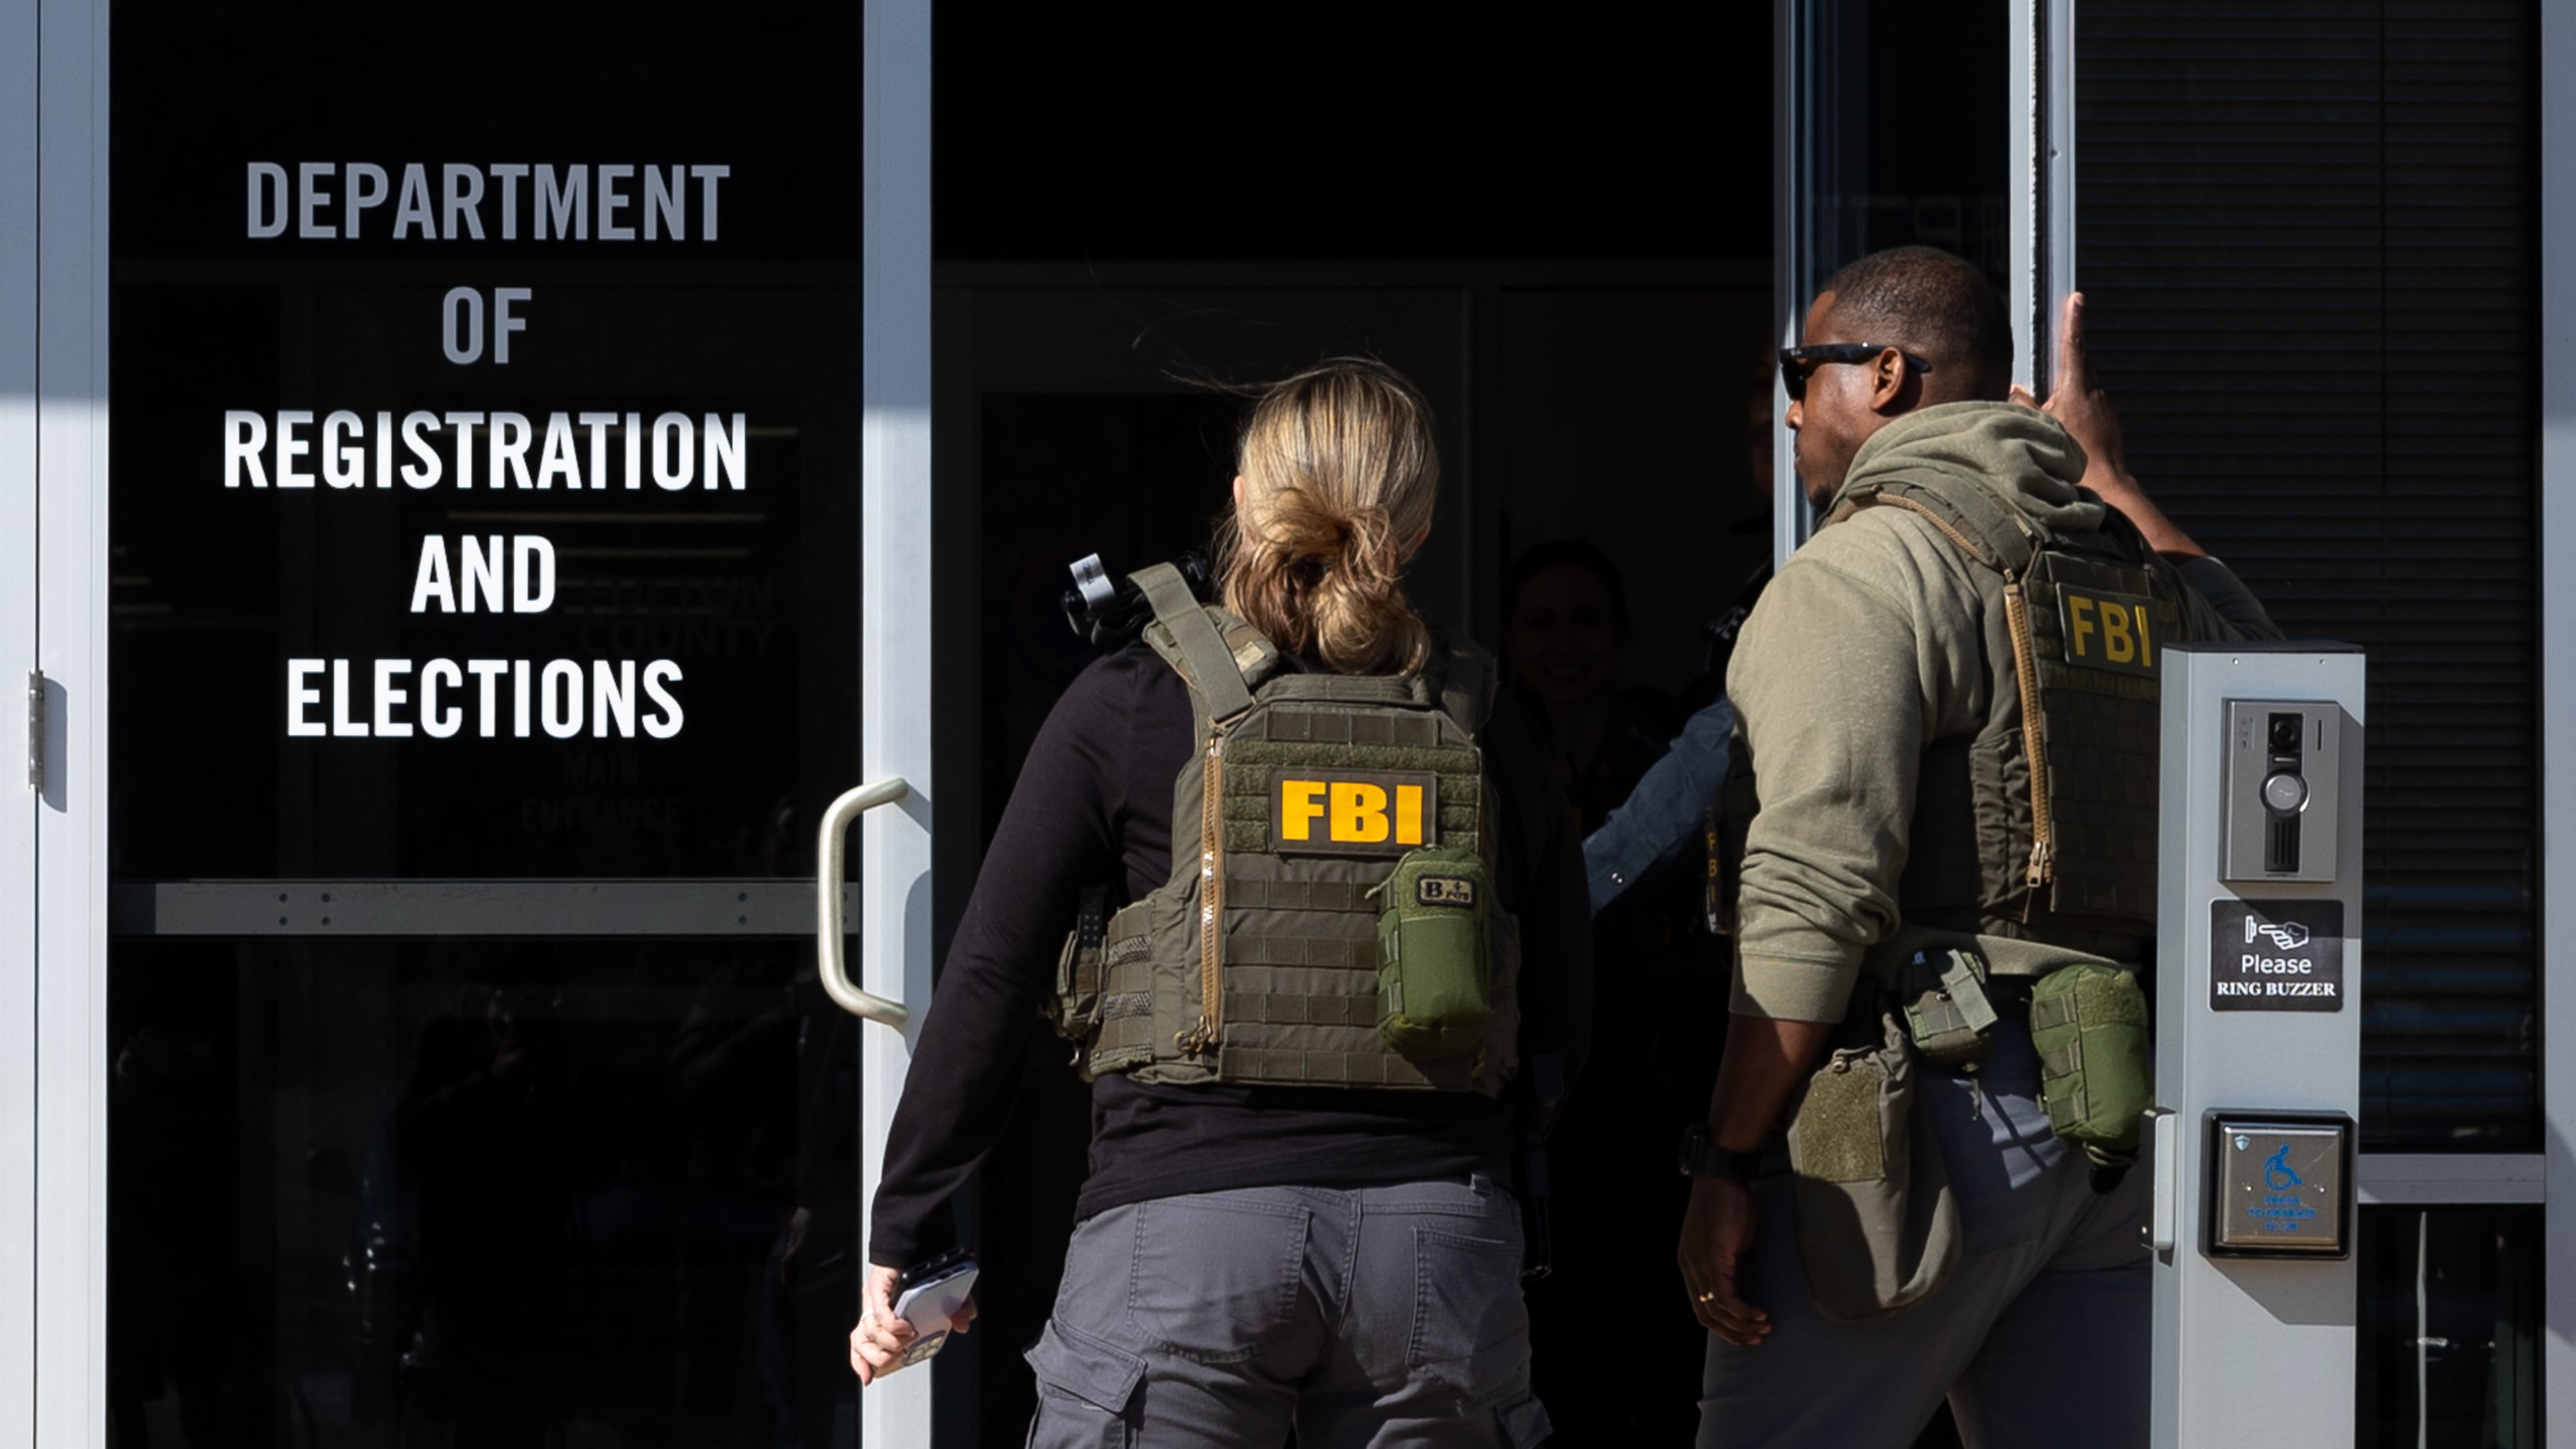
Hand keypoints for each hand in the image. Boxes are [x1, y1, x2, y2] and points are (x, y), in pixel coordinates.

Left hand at [850, 1263, 976, 1384]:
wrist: (919, 1240)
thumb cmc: (927, 1267)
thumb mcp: (946, 1296)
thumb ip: (955, 1311)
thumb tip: (963, 1325)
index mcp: (884, 1317)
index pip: (861, 1344)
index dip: (862, 1363)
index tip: (869, 1377)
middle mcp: (875, 1311)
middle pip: (862, 1345)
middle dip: (882, 1357)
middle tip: (901, 1355)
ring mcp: (875, 1301)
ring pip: (869, 1334)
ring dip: (890, 1343)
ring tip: (908, 1339)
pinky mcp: (878, 1289)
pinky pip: (881, 1316)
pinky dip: (893, 1327)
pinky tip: (906, 1328)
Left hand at [1677, 1176, 1770, 1345]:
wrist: (1722, 1177)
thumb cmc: (1729, 1205)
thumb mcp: (1727, 1243)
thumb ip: (1730, 1266)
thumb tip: (1744, 1288)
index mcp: (1690, 1265)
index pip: (1701, 1307)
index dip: (1724, 1326)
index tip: (1747, 1333)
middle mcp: (1689, 1268)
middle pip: (1705, 1316)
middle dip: (1732, 1333)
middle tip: (1756, 1340)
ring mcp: (1699, 1264)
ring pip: (1715, 1310)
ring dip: (1742, 1326)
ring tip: (1764, 1329)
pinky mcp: (1712, 1259)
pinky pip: (1724, 1298)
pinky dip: (1743, 1312)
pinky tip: (1760, 1315)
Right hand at [2011, 292, 2127, 483]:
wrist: (2108, 485)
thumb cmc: (2074, 459)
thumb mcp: (2040, 430)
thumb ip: (2025, 405)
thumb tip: (2015, 389)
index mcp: (2076, 389)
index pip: (2073, 345)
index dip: (2073, 320)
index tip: (2076, 298)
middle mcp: (2094, 392)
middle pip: (2080, 362)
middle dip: (2069, 352)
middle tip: (2062, 338)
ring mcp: (2105, 406)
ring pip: (2084, 385)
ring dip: (2069, 387)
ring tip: (2056, 406)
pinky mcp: (2109, 420)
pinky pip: (2090, 404)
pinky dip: (2077, 406)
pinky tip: (2068, 427)